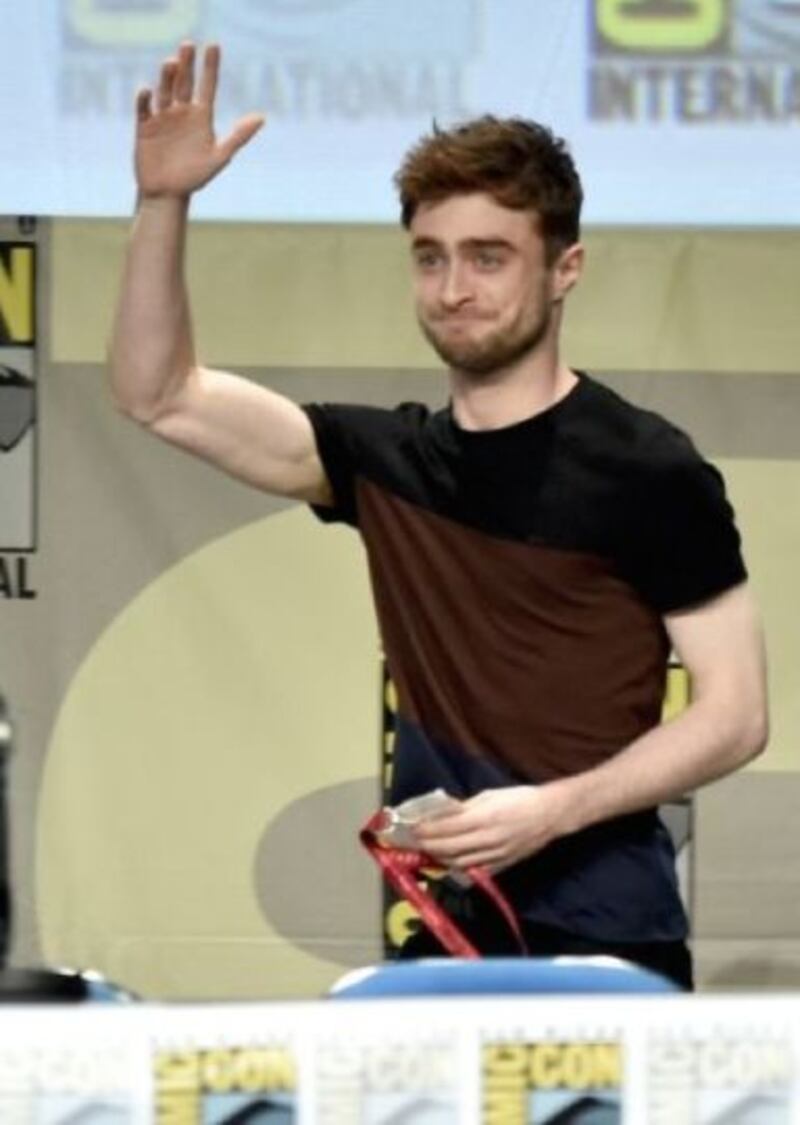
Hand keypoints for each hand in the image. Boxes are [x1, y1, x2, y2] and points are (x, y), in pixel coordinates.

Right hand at [135, 42, 263, 198]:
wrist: (169, 195)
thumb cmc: (196, 177)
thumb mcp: (220, 157)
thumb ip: (239, 137)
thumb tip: (261, 117)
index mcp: (201, 117)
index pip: (208, 86)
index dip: (210, 67)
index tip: (213, 45)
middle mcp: (182, 112)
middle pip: (184, 82)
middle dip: (186, 64)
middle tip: (188, 45)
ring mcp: (162, 117)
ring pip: (165, 90)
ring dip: (167, 77)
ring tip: (171, 62)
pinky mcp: (145, 127)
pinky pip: (144, 109)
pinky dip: (145, 99)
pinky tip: (148, 91)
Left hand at [412, 784, 568, 873]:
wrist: (549, 815)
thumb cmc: (519, 799)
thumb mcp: (489, 796)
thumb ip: (465, 807)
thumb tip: (443, 814)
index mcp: (484, 818)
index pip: (447, 828)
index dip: (427, 830)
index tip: (412, 829)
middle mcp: (487, 839)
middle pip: (449, 848)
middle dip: (428, 846)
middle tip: (412, 843)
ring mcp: (494, 855)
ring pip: (459, 862)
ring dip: (440, 859)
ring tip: (426, 853)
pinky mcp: (502, 865)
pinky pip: (475, 870)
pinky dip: (459, 868)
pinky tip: (449, 863)